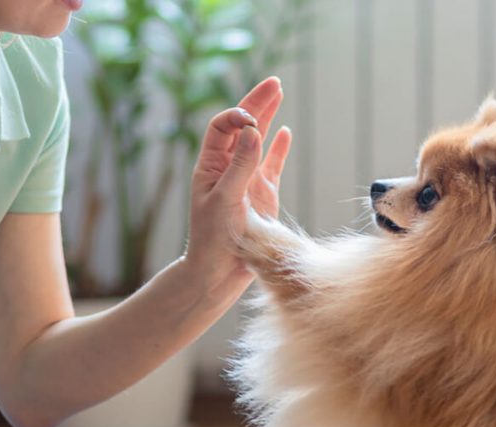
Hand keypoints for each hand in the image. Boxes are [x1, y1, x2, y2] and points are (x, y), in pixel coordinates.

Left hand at [183, 77, 292, 304]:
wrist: (217, 275)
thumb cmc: (212, 240)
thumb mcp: (224, 201)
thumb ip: (241, 166)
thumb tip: (255, 130)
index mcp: (210, 167)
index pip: (223, 128)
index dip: (237, 116)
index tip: (252, 119)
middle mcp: (227, 170)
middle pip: (242, 127)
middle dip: (256, 103)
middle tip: (274, 82)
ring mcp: (246, 182)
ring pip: (258, 142)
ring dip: (268, 117)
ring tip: (279, 92)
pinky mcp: (262, 197)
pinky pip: (271, 166)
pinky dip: (278, 149)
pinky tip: (285, 132)